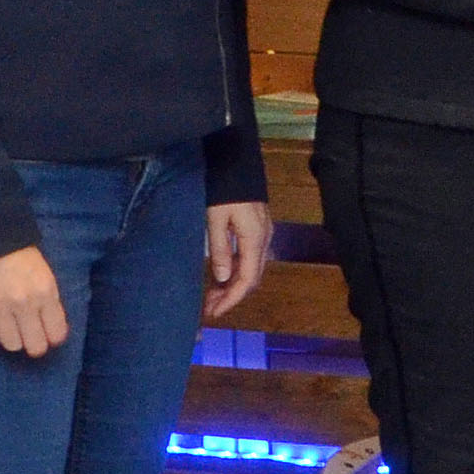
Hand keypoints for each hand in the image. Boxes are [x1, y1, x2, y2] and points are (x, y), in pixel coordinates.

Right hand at [0, 243, 69, 357]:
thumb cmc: (19, 252)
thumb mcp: (44, 273)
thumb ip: (49, 300)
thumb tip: (53, 328)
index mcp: (45, 292)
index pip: (56, 334)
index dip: (54, 337)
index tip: (50, 334)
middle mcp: (24, 304)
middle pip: (35, 347)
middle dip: (36, 345)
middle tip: (32, 337)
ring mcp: (0, 308)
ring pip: (12, 345)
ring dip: (14, 339)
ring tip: (13, 328)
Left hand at [204, 199, 276, 322]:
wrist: (237, 161)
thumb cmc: (224, 190)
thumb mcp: (215, 220)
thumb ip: (220, 250)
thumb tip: (223, 279)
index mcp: (255, 240)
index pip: (246, 280)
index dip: (231, 299)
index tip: (214, 312)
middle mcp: (264, 240)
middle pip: (251, 278)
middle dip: (231, 295)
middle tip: (209, 307)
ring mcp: (263, 234)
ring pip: (251, 269)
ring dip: (233, 284)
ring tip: (212, 294)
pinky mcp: (258, 229)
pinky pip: (250, 258)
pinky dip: (236, 271)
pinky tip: (222, 275)